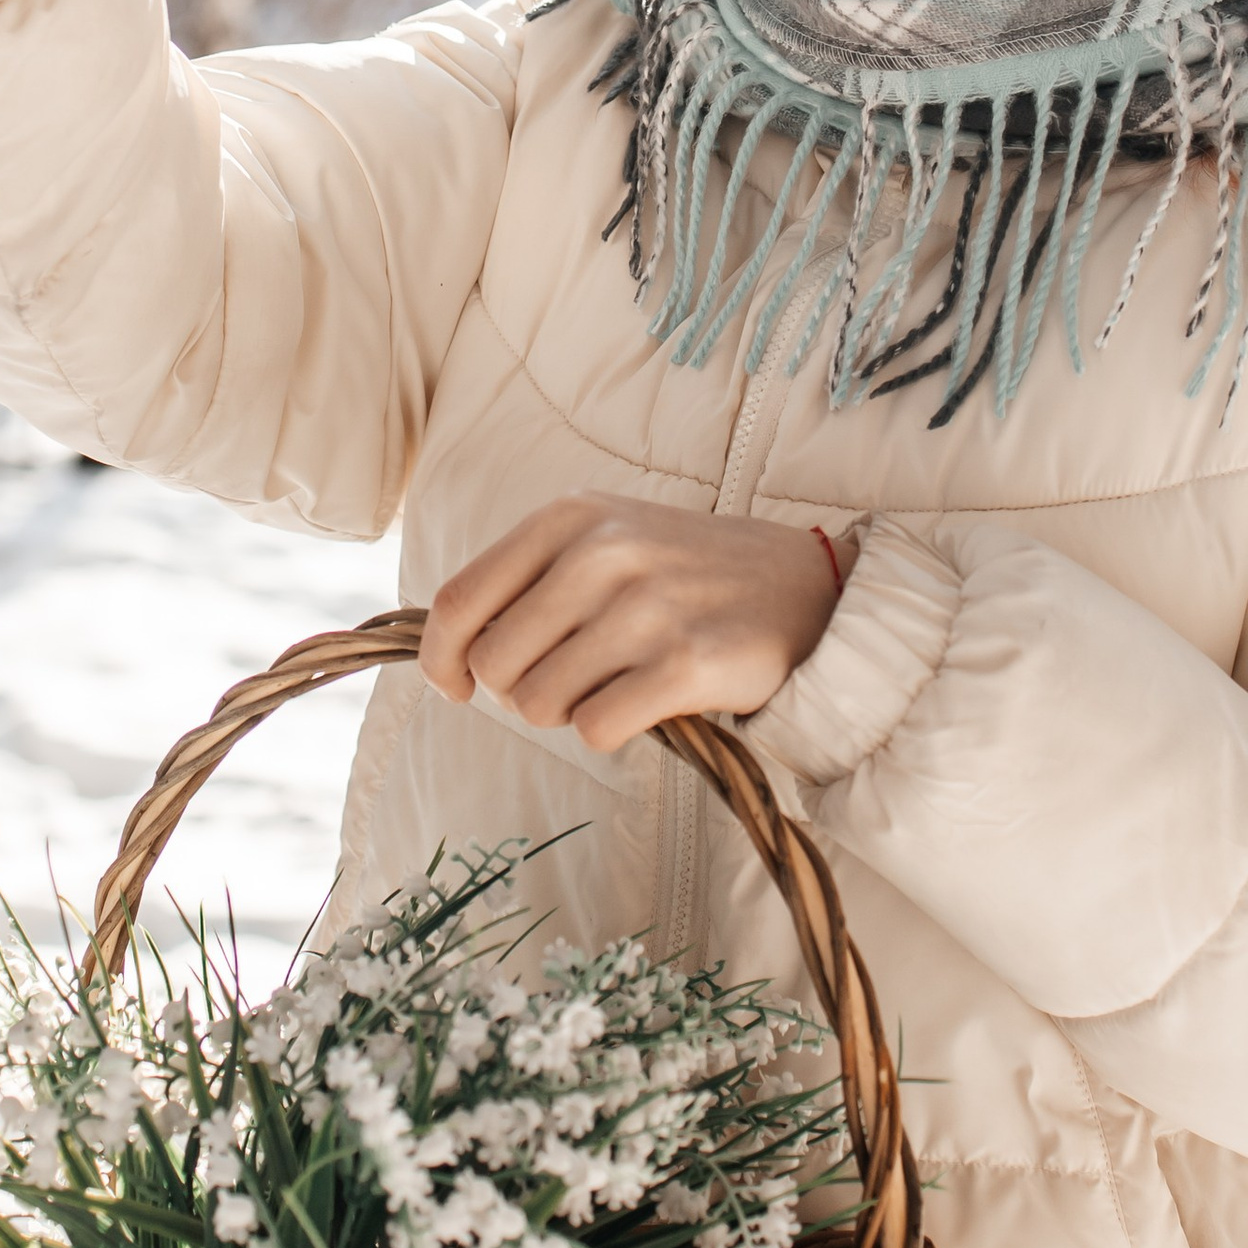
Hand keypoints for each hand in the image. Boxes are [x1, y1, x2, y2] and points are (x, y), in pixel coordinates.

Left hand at [420, 495, 853, 753]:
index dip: (441, 657)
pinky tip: (645, 702)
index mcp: (570, 517)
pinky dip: (611, 730)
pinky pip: (596, 729)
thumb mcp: (604, 539)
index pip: (459, 600)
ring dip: (569, 710)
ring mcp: (647, 609)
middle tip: (569, 679)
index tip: (456, 686)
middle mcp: (604, 554)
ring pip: (540, 704)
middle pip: (495, 663)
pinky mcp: (686, 665)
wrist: (805, 585)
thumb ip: (527, 580)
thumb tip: (450, 654)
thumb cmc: (685, 572)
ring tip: (616, 682)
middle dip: (518, 689)